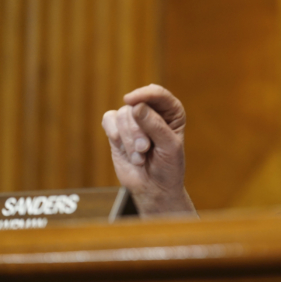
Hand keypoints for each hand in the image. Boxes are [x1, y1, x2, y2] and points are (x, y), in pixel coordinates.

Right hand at [101, 84, 195, 216]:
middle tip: (144, 149)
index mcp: (172, 111)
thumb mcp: (169, 147)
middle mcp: (153, 111)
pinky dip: (115, 135)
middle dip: (137, 131)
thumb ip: (155, 126)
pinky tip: (124, 150)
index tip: (130, 100)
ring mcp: (134, 120)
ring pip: (122, 114)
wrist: (153, 188)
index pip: (158, 93)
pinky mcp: (118, 129)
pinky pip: (109, 120)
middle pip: (136, 106)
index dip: (144, 94)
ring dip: (128, 140)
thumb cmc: (168, 167)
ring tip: (139, 156)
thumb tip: (137, 106)